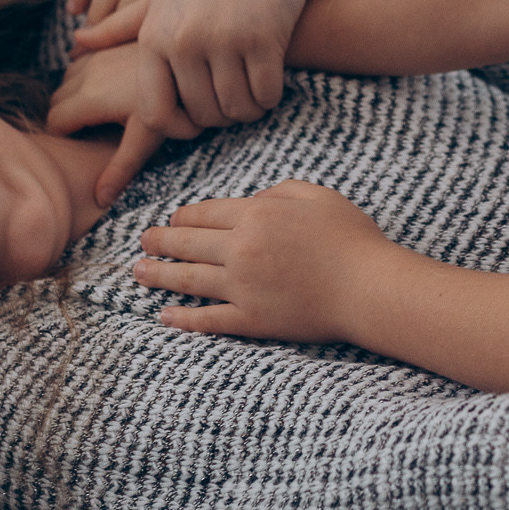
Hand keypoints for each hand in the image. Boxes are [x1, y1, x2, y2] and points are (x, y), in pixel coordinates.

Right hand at [44, 44, 165, 208]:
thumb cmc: (174, 99)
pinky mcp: (109, 40)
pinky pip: (81, 56)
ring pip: (67, 77)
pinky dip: (82, 72)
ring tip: (96, 114)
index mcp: (89, 98)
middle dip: (65, 119)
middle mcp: (86, 72)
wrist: (191, 52)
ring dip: (72, 94)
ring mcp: (98, 52)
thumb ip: (121, 167)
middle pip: (57, 100)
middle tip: (87, 137)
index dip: (63, 139)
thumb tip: (100, 200)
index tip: (78, 149)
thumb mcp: (148, 136)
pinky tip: (103, 83)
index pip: (55, 122)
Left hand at [78, 0, 309, 135]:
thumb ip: (121, 26)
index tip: (195, 125)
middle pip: (203, 115)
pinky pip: (266, 93)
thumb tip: (78, 43)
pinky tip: (270, 84)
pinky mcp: (263, 38)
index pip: (156, 113)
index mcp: (154, 36)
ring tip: (252, 95)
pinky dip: (270, 96)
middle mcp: (184, 40)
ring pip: (236, 109)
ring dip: (248, 109)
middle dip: (221, 118)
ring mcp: (224, 39)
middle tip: (234, 102)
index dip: (179, 130)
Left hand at [134, 180, 401, 341]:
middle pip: (187, 243)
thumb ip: (281, 190)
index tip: (171, 220)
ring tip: (139, 272)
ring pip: (188, 279)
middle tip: (143, 241)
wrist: (369, 288)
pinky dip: (183, 318)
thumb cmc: (352, 239)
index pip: (204, 213)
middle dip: (159, 241)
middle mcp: (241, 249)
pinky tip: (165, 315)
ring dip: (158, 275)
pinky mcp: (251, 319)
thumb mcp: (318, 196)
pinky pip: (207, 319)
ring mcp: (243, 287)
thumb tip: (254, 199)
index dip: (182, 217)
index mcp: (256, 214)